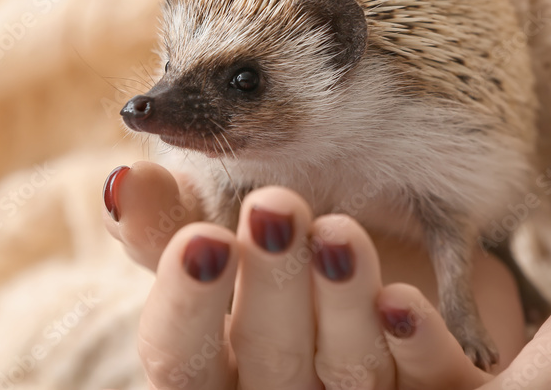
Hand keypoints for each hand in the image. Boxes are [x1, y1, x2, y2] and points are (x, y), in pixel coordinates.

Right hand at [102, 161, 525, 388]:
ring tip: (340, 234)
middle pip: (265, 363)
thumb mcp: (227, 238)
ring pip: (347, 372)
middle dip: (271, 286)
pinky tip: (405, 302)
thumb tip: (123, 182)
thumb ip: (170, 224)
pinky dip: (416, 344)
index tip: (202, 240)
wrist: (398, 263)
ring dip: (342, 304)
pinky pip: (427, 384)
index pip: (178, 355)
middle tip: (277, 208)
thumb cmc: (285, 258)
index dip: (184, 304)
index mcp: (216, 361)